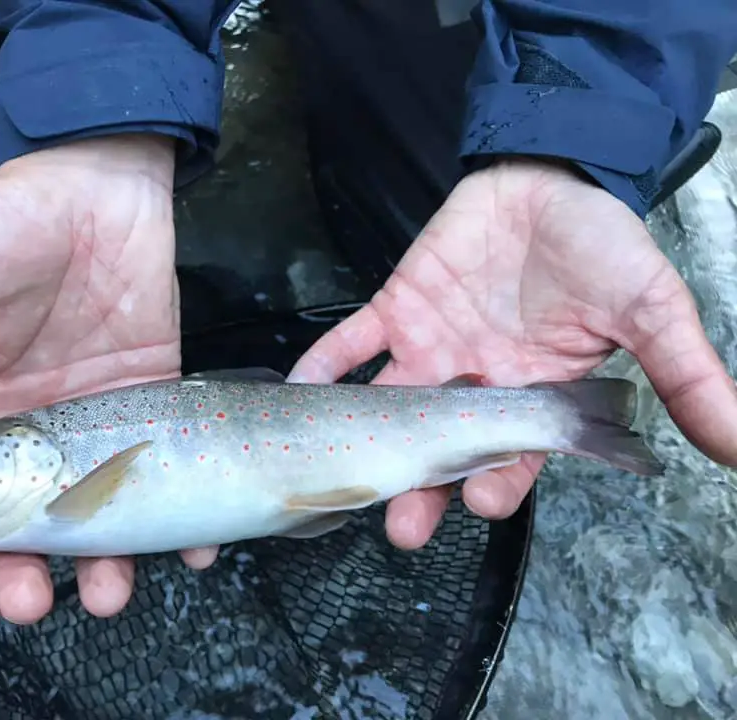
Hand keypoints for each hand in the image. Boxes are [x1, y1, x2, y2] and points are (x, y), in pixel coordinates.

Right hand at [0, 134, 217, 629]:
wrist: (96, 190)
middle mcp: (24, 442)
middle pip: (14, 534)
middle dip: (17, 578)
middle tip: (30, 603)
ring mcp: (90, 432)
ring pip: (91, 521)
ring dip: (100, 566)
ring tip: (108, 591)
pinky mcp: (149, 412)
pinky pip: (162, 477)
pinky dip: (180, 521)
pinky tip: (190, 550)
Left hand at [290, 157, 736, 547]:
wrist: (553, 177)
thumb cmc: (603, 246)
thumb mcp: (652, 309)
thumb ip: (684, 375)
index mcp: (530, 396)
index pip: (510, 459)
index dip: (497, 485)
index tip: (484, 503)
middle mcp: (472, 385)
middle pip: (439, 452)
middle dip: (419, 490)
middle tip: (400, 526)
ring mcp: (428, 349)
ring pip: (388, 410)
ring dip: (362, 440)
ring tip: (338, 475)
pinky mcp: (394, 308)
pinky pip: (349, 342)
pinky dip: (323, 363)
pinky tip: (300, 389)